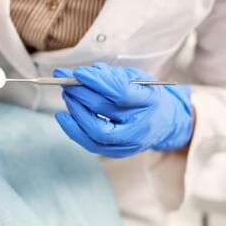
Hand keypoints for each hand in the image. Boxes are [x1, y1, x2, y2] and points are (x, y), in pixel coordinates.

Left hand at [54, 62, 192, 157]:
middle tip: (66, 81)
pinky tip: (63, 116)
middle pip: (104, 109)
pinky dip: (73, 129)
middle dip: (80, 93)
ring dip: (75, 109)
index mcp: (149, 100)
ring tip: (67, 94)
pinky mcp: (115, 152)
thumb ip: (112, 75)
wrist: (162, 122)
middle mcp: (140, 124)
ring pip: (95, 130)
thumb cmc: (145, 96)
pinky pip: (90, 143)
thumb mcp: (137, 78)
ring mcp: (128, 142)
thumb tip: (83, 74)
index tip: (78, 72)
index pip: (120, 92)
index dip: (96, 81)